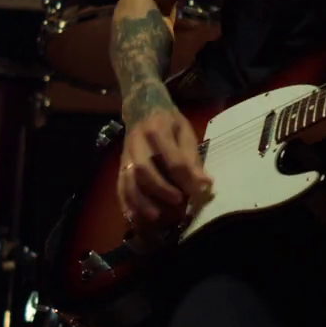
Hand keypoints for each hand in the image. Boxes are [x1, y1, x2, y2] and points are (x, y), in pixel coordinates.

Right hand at [117, 108, 213, 229]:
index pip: (172, 158)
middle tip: (178, 202)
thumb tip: (205, 185)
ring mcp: (125, 155)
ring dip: (142, 201)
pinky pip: (120, 187)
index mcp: (158, 129)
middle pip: (144, 170)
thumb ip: (193, 159)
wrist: (142, 109)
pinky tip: (136, 217)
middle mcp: (137, 142)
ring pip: (128, 181)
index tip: (198, 192)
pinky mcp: (119, 167)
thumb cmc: (169, 122)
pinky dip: (126, 204)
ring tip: (157, 216)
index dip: (185, 178)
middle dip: (161, 189)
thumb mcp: (186, 132)